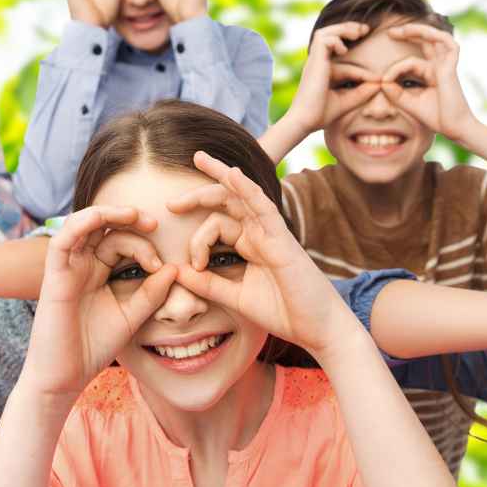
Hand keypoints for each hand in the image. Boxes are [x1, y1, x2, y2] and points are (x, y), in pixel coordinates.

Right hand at [21, 206, 176, 398]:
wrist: (65, 376)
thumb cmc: (93, 347)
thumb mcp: (131, 316)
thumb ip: (151, 293)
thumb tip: (174, 268)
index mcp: (99, 272)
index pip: (120, 242)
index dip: (144, 245)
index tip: (164, 266)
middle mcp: (82, 265)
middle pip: (104, 228)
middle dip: (130, 220)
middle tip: (154, 225)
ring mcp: (67, 268)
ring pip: (83, 224)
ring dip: (109, 213)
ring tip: (135, 216)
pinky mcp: (54, 276)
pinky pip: (62, 240)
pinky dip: (81, 223)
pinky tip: (103, 218)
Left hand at [168, 151, 357, 360]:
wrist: (316, 328)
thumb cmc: (283, 311)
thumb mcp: (235, 297)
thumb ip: (208, 283)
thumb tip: (176, 270)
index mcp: (249, 243)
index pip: (216, 225)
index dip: (197, 242)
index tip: (192, 266)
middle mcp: (260, 232)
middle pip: (226, 201)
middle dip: (197, 195)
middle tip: (171, 203)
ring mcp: (271, 232)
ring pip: (242, 195)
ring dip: (220, 174)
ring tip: (199, 158)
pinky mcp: (282, 239)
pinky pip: (263, 207)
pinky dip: (247, 189)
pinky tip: (232, 174)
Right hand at [282, 22, 379, 132]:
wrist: (305, 121)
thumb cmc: (321, 114)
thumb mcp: (347, 101)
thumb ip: (362, 92)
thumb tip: (379, 83)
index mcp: (323, 70)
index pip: (343, 60)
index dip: (361, 66)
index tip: (376, 78)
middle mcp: (317, 62)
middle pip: (329, 35)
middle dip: (348, 29)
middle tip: (365, 29)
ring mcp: (314, 60)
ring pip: (325, 33)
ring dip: (342, 29)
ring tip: (358, 32)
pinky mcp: (314, 61)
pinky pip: (323, 39)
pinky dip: (335, 40)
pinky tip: (344, 50)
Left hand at [382, 24, 475, 141]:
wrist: (454, 128)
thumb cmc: (436, 117)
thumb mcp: (409, 103)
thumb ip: (395, 92)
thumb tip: (382, 80)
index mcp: (431, 74)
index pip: (411, 62)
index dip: (395, 69)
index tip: (384, 81)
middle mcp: (439, 66)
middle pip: (426, 41)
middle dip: (409, 33)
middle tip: (390, 32)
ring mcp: (446, 65)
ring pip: (436, 37)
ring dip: (420, 30)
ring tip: (402, 30)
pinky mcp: (451, 66)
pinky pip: (448, 43)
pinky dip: (436, 35)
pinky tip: (421, 33)